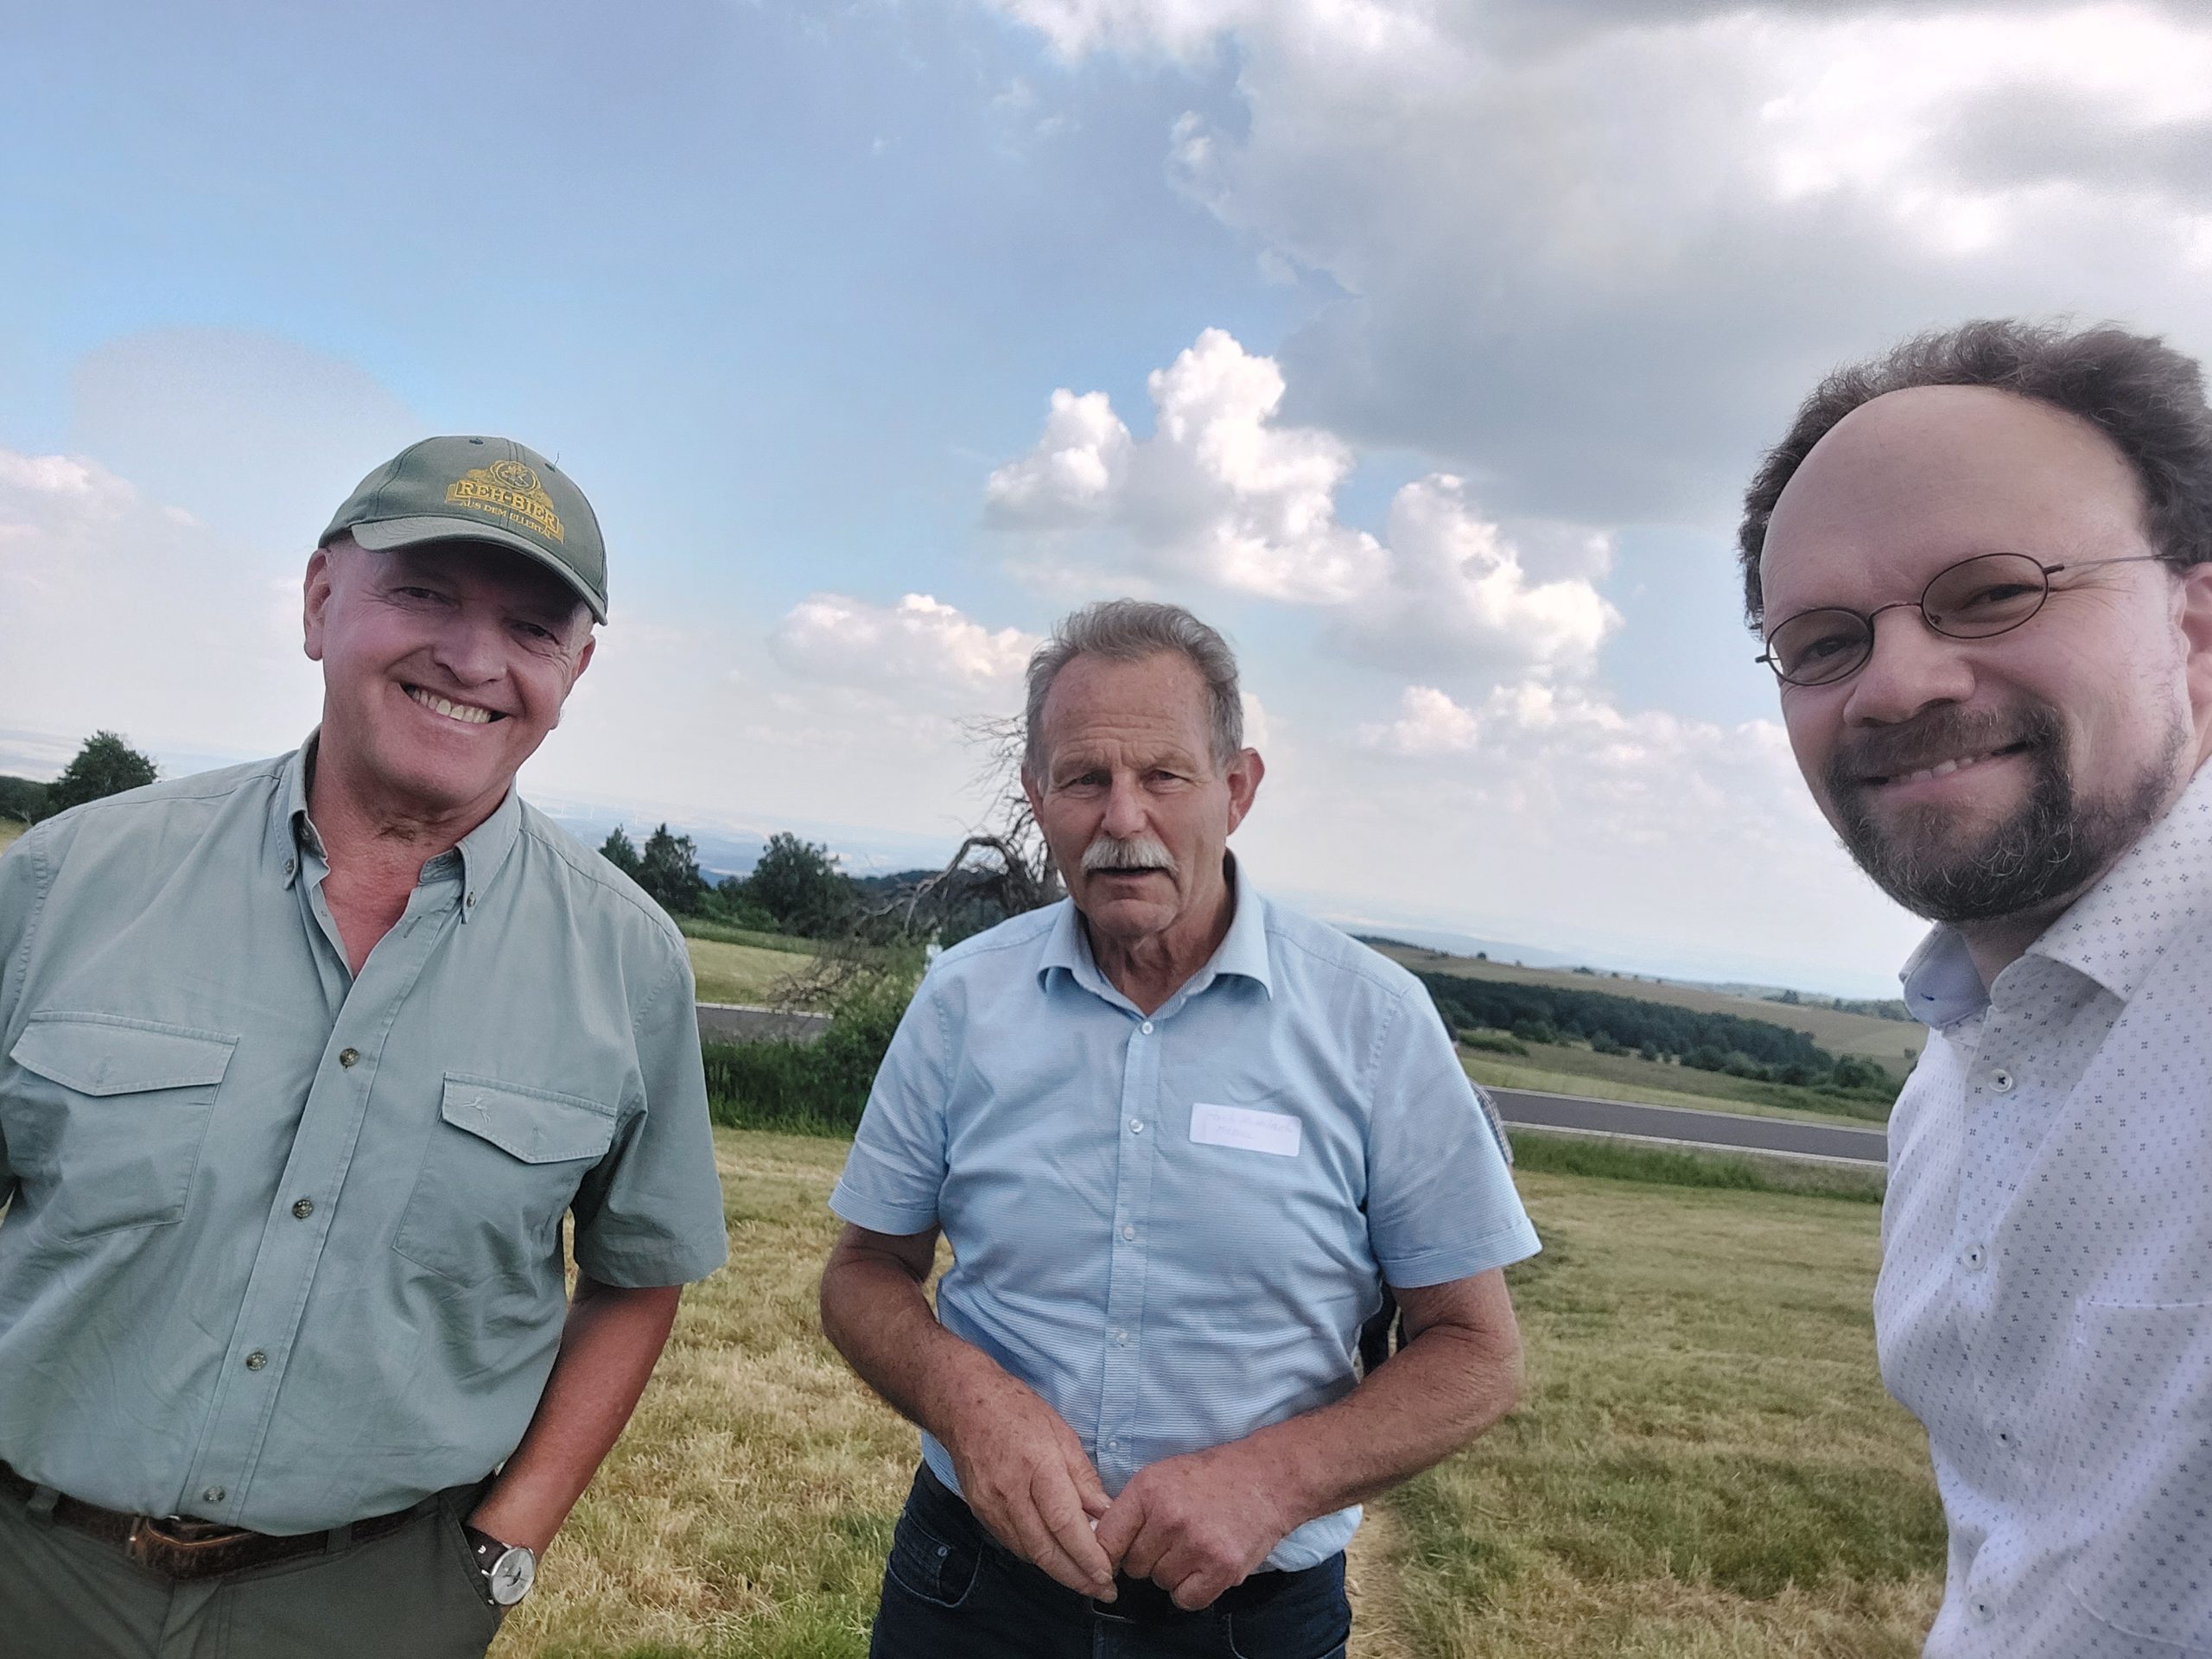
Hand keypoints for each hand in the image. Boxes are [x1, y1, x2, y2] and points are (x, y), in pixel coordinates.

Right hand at [940, 1369, 1116, 1597]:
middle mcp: (1012, 1492)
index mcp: (1038, 1467)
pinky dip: (1037, 1555)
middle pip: (1046, 1551)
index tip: (1108, 1576)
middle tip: (1103, 1591)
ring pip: (1029, 1553)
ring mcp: (991, 1505)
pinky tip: (1055, 1556)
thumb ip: (1084, 1479)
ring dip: (1059, 1572)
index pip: (1065, 1525)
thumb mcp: (1062, 1435)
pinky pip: (1013, 1543)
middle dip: (1077, 1578)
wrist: (964, 1404)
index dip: (1088, 1557)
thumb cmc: (1019, 1411)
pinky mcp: (980, 1512)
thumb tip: (1106, 1515)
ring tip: (1085, 1578)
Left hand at [1092, 1442, 1297, 1610]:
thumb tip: (1098, 1544)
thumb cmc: (1210, 1478)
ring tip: (1193, 1546)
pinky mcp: (1222, 1569)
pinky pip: (1187, 1599)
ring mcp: (1197, 1545)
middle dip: (1148, 1558)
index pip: (1105, 1540)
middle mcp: (1170, 1518)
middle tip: (1172, 1540)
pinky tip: (1203, 1566)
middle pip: (1134, 1566)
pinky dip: (1192, 1590)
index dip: (1108, 1553)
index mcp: (1149, 1491)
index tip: (1115, 1556)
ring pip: (1161, 1582)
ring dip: (1173, 1573)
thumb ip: (1129, 1509)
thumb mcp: (1161, 1476)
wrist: (1265, 1479)